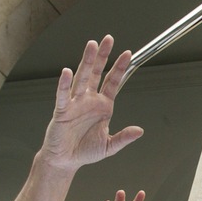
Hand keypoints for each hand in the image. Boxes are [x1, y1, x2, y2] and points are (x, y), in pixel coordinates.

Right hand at [39, 37, 143, 171]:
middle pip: (96, 73)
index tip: (128, 54)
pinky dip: (64, 84)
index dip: (119, 68)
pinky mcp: (62, 111)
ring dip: (86, 62)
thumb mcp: (109, 146)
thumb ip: (124, 138)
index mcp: (102, 106)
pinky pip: (63, 96)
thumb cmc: (85, 151)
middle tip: (108, 39)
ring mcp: (75, 104)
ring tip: (91, 45)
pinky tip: (67, 72)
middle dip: (102, 56)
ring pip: (81, 78)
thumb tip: (140, 131)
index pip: (112, 82)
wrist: (65, 161)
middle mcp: (89, 100)